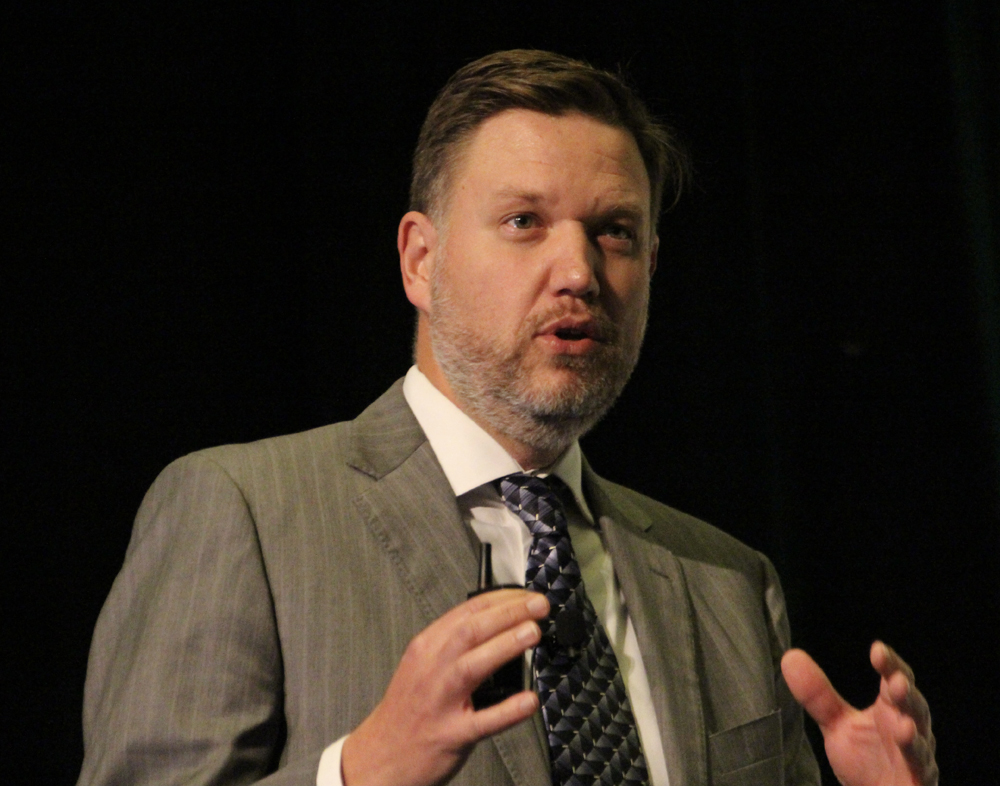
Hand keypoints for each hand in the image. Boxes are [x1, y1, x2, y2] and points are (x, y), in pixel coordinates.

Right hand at [341, 589, 548, 785]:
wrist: (380, 756)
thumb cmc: (408, 709)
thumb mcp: (422, 665)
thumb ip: (454, 646)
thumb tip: (501, 626)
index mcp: (426, 648)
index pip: (467, 612)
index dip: (501, 599)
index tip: (525, 594)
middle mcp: (430, 670)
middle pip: (469, 631)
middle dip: (507, 613)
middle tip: (538, 606)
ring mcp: (439, 703)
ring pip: (472, 667)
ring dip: (504, 646)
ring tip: (532, 633)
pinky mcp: (450, 735)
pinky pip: (482, 722)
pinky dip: (508, 710)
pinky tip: (529, 700)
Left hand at [781, 641, 937, 785]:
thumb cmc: (866, 760)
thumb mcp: (837, 726)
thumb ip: (817, 695)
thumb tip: (790, 656)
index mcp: (891, 709)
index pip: (894, 679)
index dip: (890, 665)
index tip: (877, 650)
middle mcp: (910, 728)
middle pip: (914, 707)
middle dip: (906, 694)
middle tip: (896, 680)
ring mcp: (917, 757)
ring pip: (920, 742)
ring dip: (913, 733)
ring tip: (904, 725)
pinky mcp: (920, 781)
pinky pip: (920, 771)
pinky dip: (917, 762)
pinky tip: (908, 750)